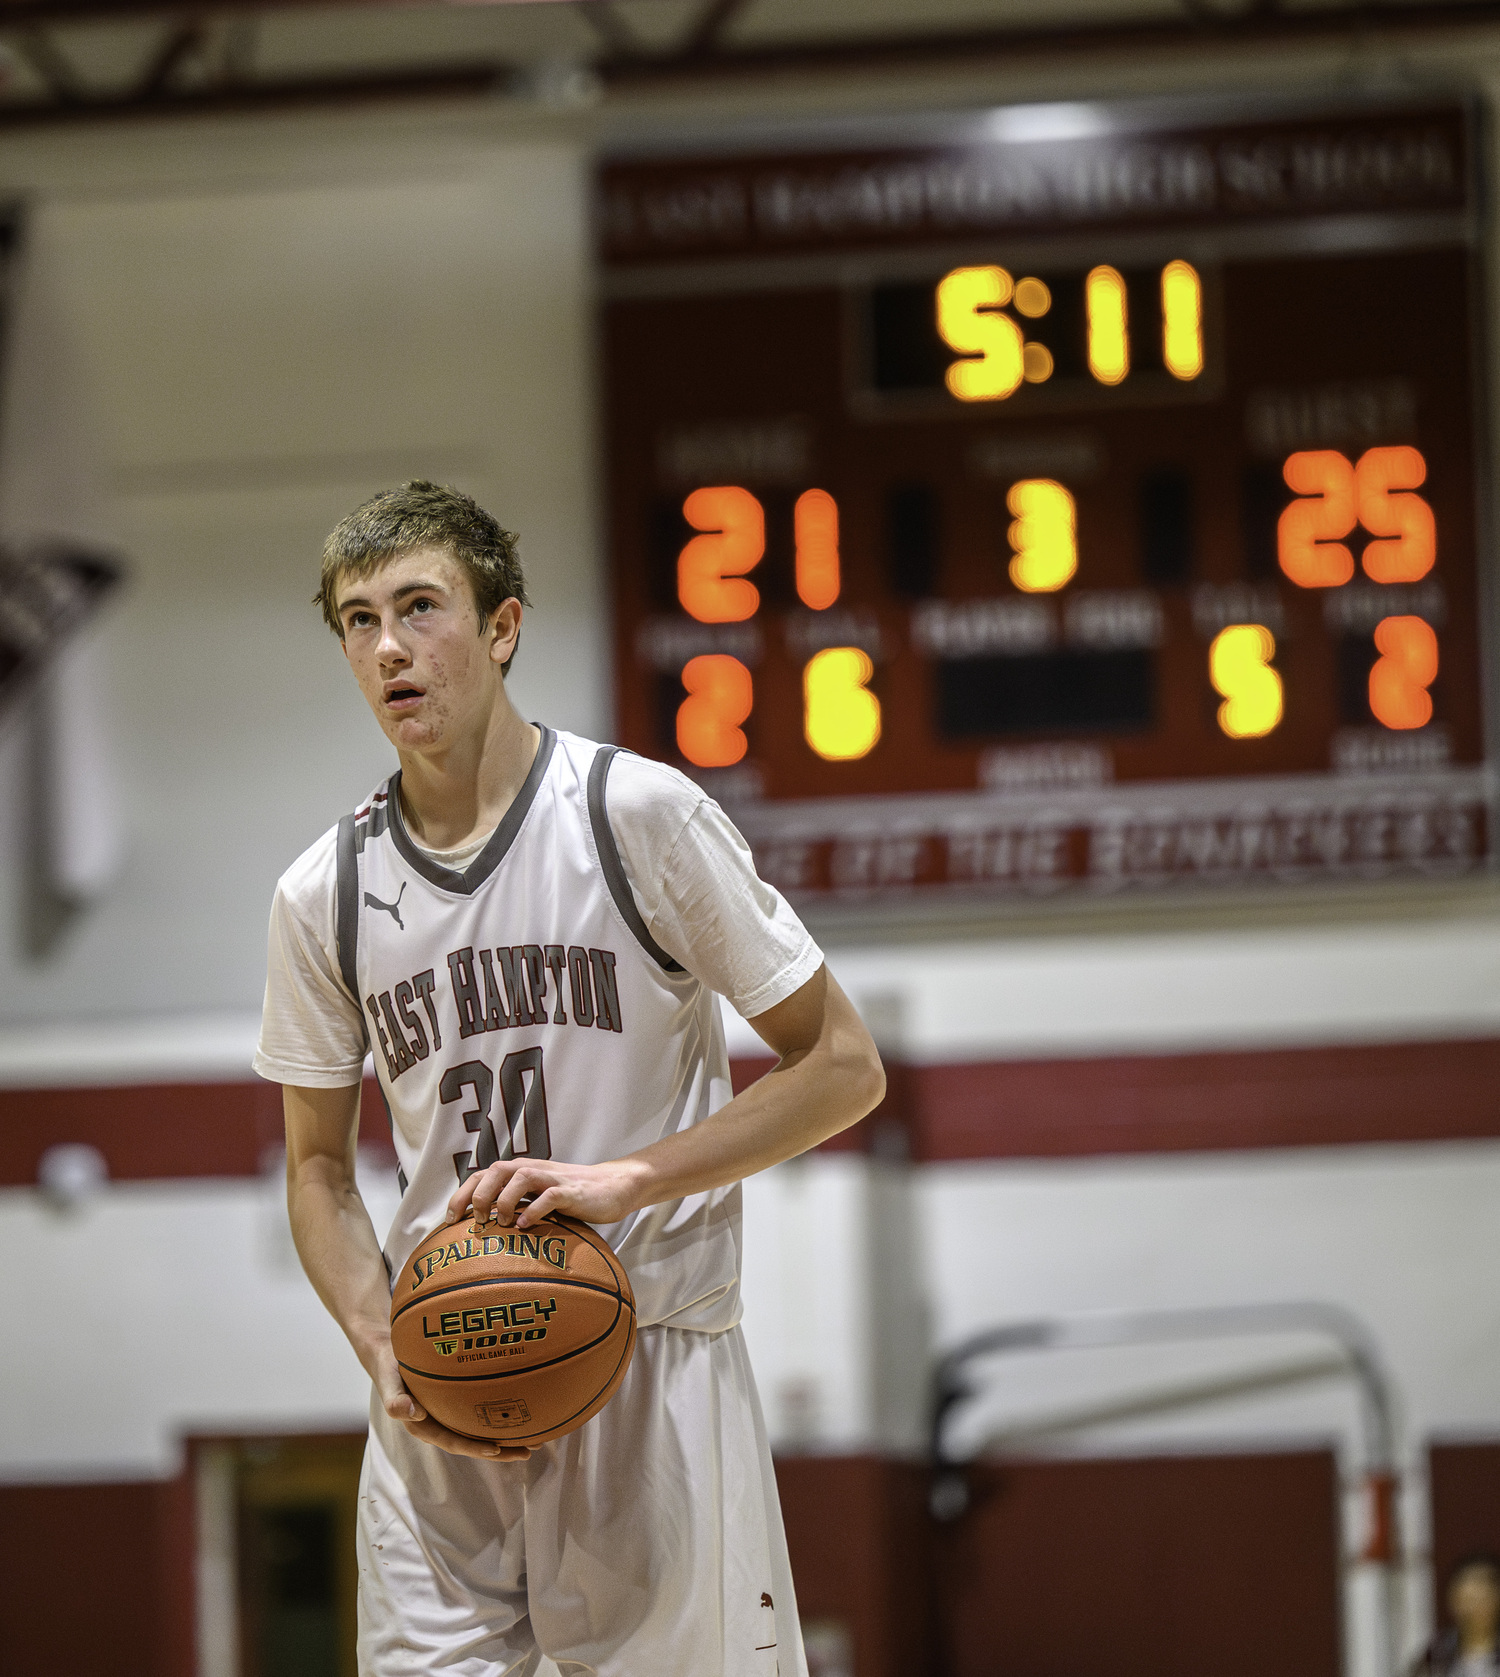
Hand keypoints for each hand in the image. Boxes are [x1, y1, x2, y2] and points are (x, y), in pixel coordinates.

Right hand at [369, 1335, 529, 1461]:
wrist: (388, 1353)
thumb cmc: (389, 1365)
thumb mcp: (388, 1379)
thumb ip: (395, 1398)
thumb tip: (412, 1413)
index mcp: (423, 1426)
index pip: (453, 1442)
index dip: (475, 1448)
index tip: (497, 1450)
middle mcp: (439, 1424)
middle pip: (473, 1442)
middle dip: (501, 1450)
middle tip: (531, 1450)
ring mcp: (448, 1414)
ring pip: (480, 1430)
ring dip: (506, 1437)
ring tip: (537, 1438)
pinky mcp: (456, 1402)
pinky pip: (479, 1412)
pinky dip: (498, 1415)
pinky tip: (522, 1410)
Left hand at [445, 1156, 647, 1231]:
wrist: (613, 1187)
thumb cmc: (572, 1198)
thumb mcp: (538, 1199)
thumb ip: (516, 1206)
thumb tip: (483, 1232)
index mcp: (521, 1173)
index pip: (483, 1175)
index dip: (463, 1194)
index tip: (450, 1220)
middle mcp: (534, 1170)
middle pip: (496, 1170)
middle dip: (479, 1195)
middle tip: (476, 1221)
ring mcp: (553, 1178)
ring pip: (520, 1176)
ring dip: (505, 1199)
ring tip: (503, 1223)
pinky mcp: (572, 1191)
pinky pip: (549, 1195)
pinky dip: (534, 1210)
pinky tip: (527, 1226)